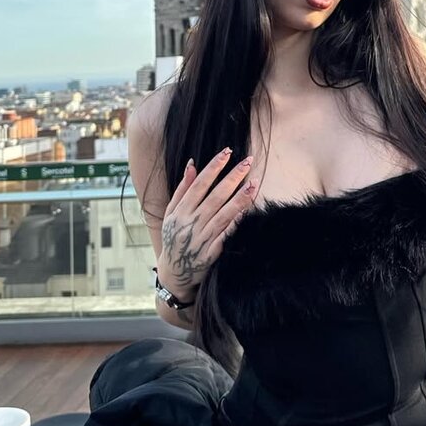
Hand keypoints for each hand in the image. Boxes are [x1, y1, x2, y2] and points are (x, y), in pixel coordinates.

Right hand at [157, 148, 256, 294]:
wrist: (173, 274)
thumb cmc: (174, 237)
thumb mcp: (171, 213)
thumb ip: (182, 190)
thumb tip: (192, 164)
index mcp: (181, 211)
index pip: (199, 185)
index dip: (214, 167)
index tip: (227, 152)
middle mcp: (191, 224)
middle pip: (215, 197)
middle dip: (232, 177)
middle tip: (249, 161)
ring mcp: (201, 239)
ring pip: (223, 215)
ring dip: (239, 199)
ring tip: (254, 184)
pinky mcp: (211, 254)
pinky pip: (225, 237)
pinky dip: (234, 225)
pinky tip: (246, 213)